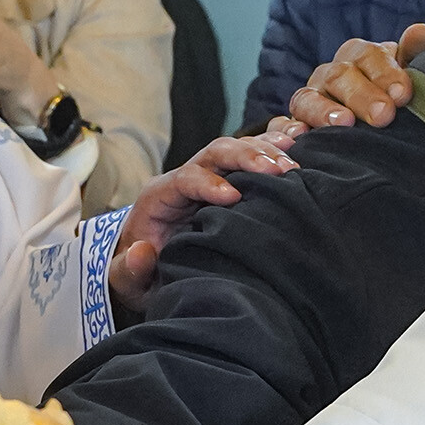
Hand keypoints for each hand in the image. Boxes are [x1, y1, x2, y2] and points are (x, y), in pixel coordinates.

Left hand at [106, 122, 302, 309]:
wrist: (150, 263)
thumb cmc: (142, 273)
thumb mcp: (128, 280)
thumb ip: (128, 270)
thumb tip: (142, 251)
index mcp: (159, 197)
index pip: (185, 179)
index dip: (208, 183)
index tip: (233, 197)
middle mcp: (184, 178)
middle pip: (214, 153)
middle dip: (245, 157)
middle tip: (277, 170)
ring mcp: (207, 175)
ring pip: (234, 149)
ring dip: (264, 152)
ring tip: (292, 164)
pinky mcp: (226, 179)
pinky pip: (248, 155)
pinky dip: (271, 148)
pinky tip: (295, 144)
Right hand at [290, 26, 424, 130]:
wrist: (374, 129)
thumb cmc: (392, 98)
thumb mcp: (406, 76)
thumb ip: (413, 54)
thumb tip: (423, 33)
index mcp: (359, 57)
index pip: (368, 56)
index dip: (386, 74)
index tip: (404, 95)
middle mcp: (331, 75)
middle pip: (339, 77)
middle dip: (362, 96)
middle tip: (384, 116)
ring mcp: (310, 99)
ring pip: (308, 98)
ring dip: (324, 110)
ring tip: (344, 123)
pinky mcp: (294, 125)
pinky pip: (282, 124)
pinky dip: (286, 129)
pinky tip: (299, 136)